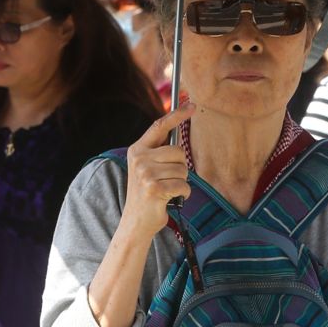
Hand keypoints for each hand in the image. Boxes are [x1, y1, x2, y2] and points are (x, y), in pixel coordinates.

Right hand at [119, 105, 194, 243]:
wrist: (136, 221)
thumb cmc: (148, 193)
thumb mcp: (148, 168)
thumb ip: (159, 152)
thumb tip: (179, 133)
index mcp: (137, 150)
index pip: (159, 126)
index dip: (177, 115)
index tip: (191, 105)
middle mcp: (139, 159)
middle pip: (178, 151)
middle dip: (181, 166)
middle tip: (169, 179)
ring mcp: (145, 173)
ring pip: (183, 169)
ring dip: (182, 182)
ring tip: (168, 190)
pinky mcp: (154, 188)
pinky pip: (183, 185)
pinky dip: (183, 194)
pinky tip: (170, 199)